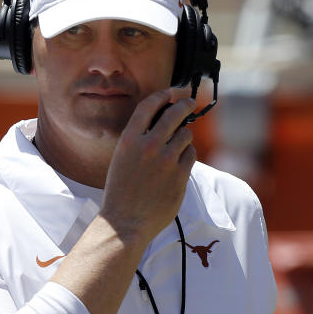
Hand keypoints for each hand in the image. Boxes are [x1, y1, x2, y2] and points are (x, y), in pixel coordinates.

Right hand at [100, 89, 195, 247]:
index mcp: (130, 140)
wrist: (126, 221)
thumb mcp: (122, 158)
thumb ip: (139, 139)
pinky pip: (191, 155)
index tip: (172, 92)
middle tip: (189, 103)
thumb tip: (162, 122)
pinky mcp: (180, 175)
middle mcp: (148, 146)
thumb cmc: (121, 191)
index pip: (149, 105)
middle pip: (174, 114)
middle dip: (185, 105)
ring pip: (185, 135)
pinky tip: (179, 163)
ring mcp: (166, 161)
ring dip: (184, 137)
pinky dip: (187, 155)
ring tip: (177, 145)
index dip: (163, 95)